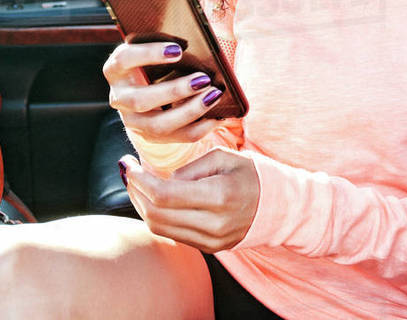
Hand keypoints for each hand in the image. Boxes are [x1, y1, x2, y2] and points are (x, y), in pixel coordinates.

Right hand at [103, 41, 224, 143]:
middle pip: (140, 99)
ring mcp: (133, 121)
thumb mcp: (152, 52)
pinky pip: (177, 137)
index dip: (149, 53)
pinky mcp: (150, 137)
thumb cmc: (152, 65)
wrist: (144, 96)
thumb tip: (189, 45)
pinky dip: (199, 127)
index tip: (178, 49)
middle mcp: (119, 97)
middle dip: (175, 90)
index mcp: (116, 69)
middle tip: (203, 79)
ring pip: (158, 124)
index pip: (124, 59)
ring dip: (189, 111)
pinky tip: (216, 116)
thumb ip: (164, 46)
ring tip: (213, 96)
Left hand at [119, 149, 259, 252]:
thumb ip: (189, 168)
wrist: (278, 206)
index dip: (139, 179)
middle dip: (135, 192)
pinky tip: (155, 200)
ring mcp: (211, 240)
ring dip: (141, 205)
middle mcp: (214, 223)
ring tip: (137, 185)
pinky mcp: (209, 248)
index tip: (129, 164)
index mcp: (219, 195)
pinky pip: (172, 234)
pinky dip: (157, 216)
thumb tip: (163, 179)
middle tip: (128, 172)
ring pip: (160, 228)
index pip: (164, 194)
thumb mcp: (223, 157)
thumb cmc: (250, 175)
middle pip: (156, 214)